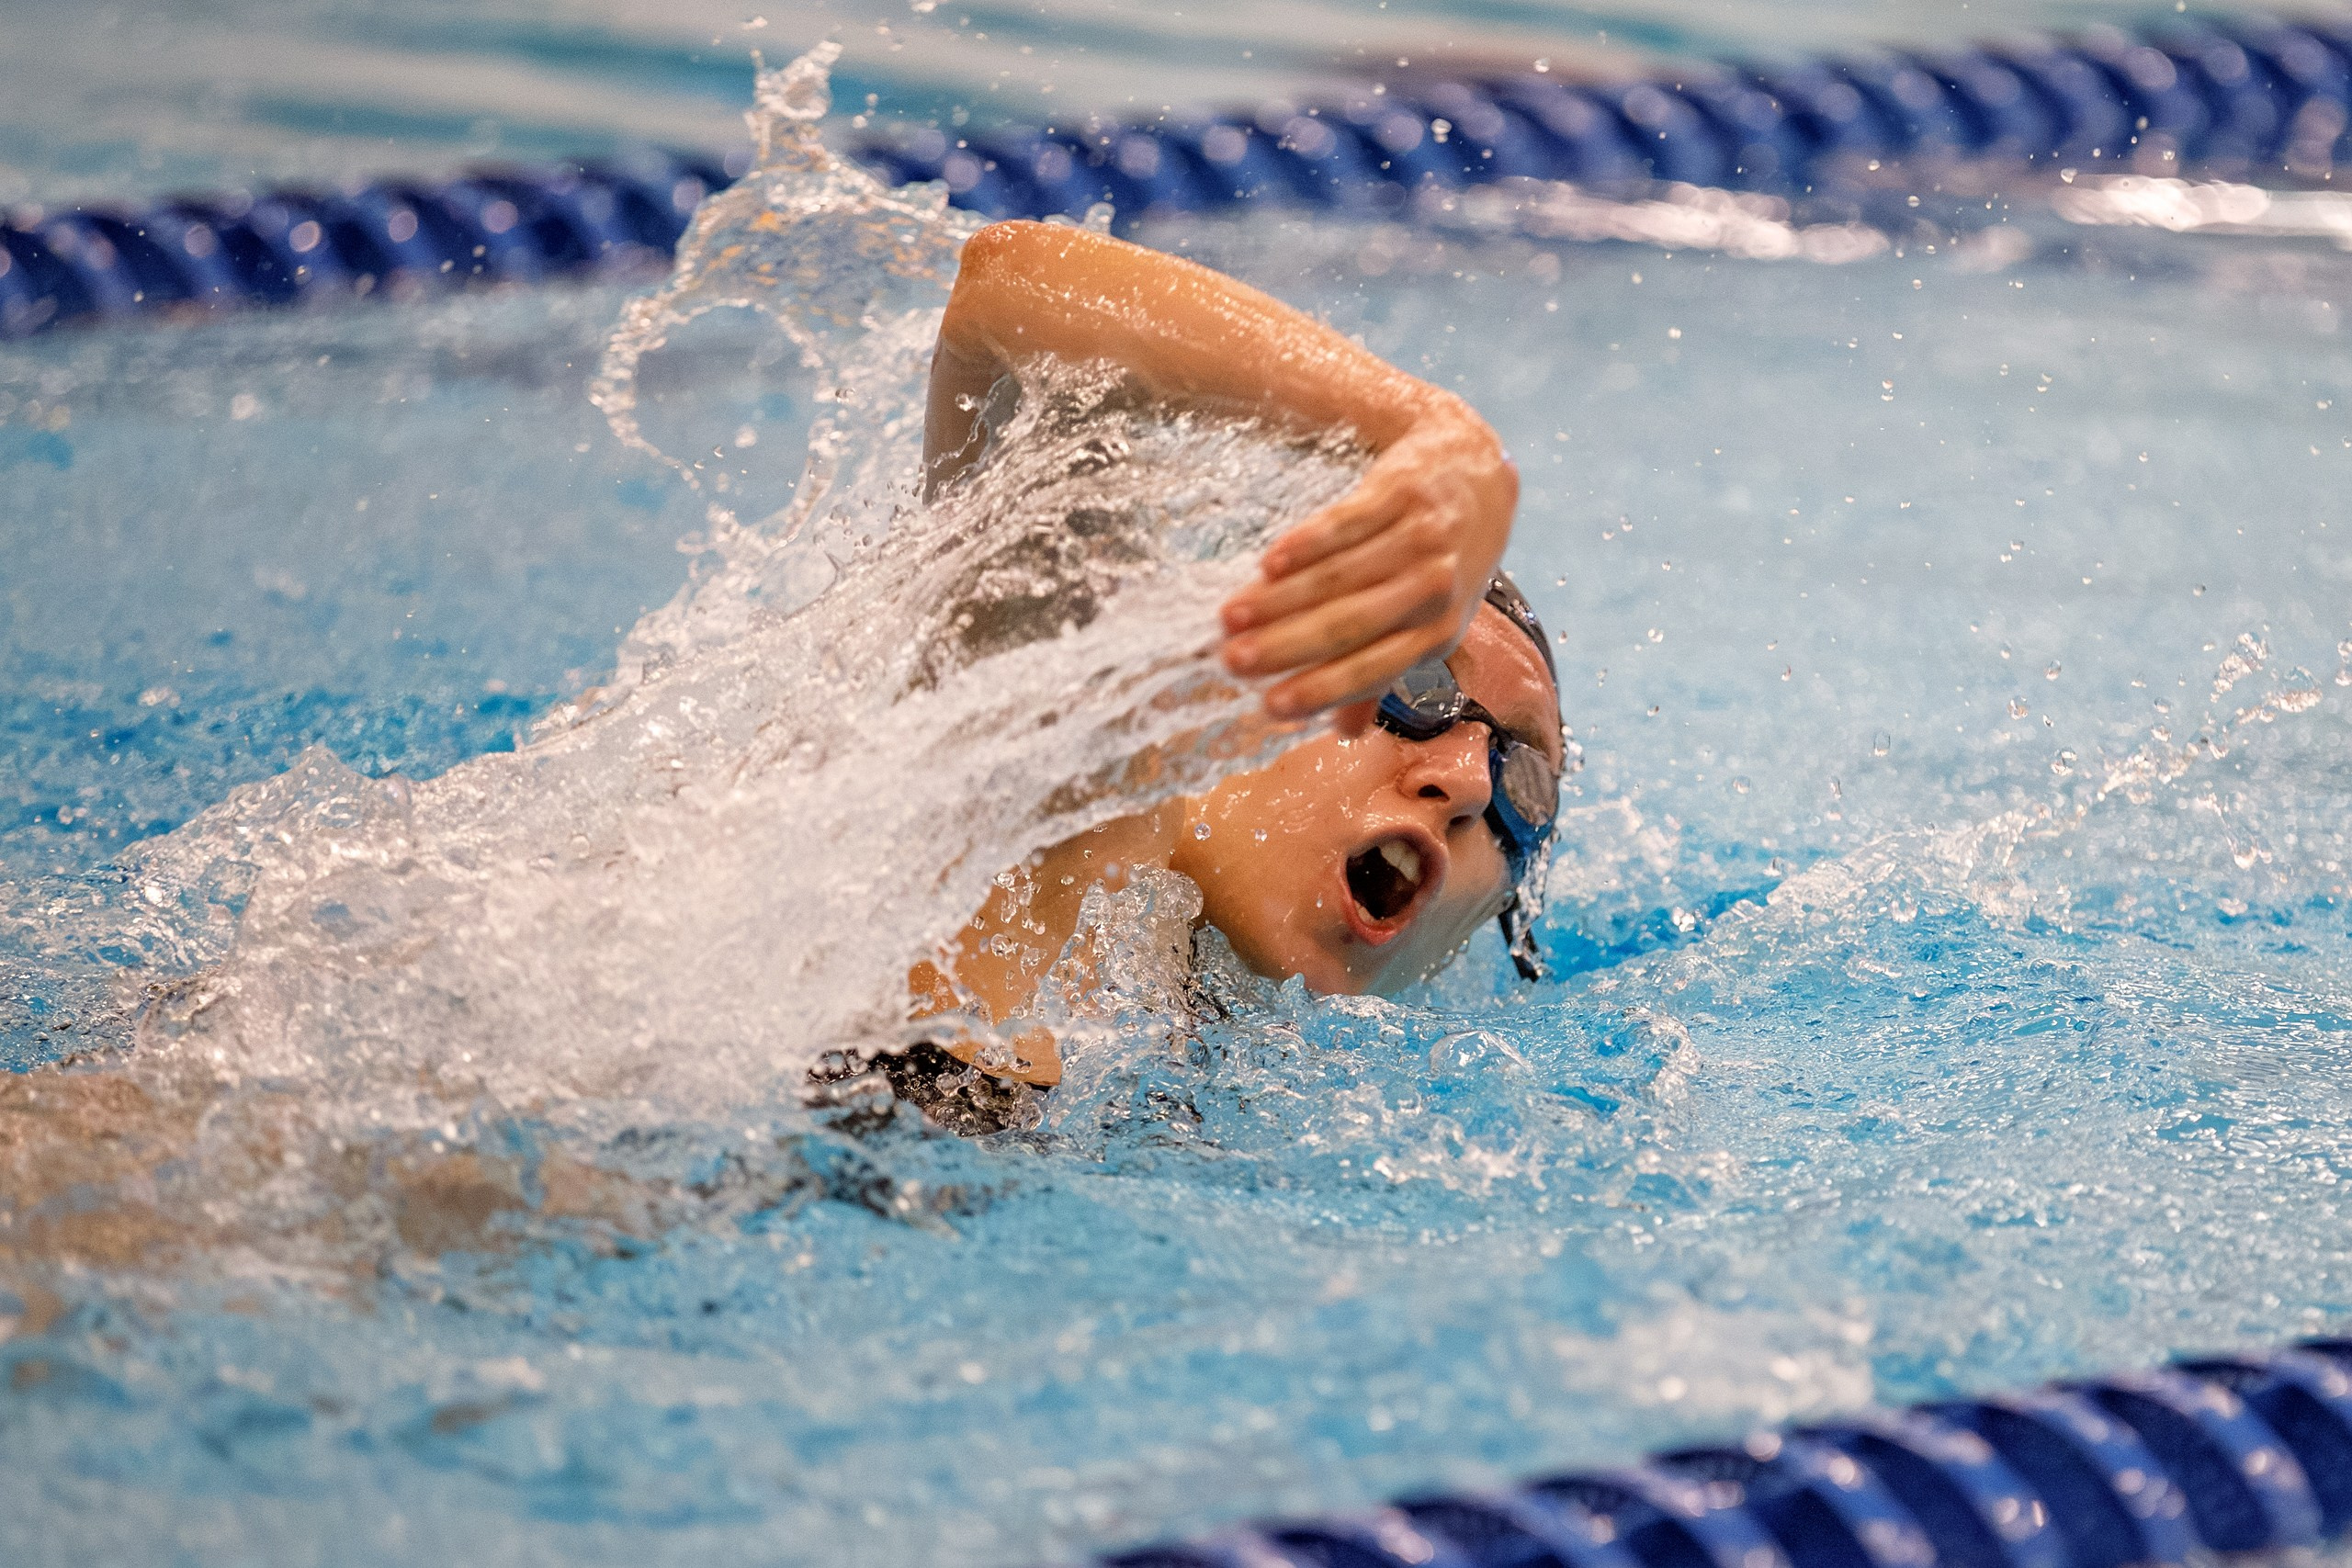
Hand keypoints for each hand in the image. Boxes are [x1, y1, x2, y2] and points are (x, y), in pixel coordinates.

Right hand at [1216, 396, 1516, 733]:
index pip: (1372, 671)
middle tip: (1231, 661)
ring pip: (1339, 577)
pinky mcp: (1401, 492)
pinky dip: (1307, 544)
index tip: (1268, 706)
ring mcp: (1421, 538)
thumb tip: (1343, 733)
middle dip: (1286, 647)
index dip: (1320, 689)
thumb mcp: (1429, 622)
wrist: (1476, 473)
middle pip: (1350, 625)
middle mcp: (1434, 589)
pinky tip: (1269, 562)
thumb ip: (1383, 672)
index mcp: (1437, 635)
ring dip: (1280, 600)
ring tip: (1230, 616)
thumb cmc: (1441, 564)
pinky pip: (1347, 523)